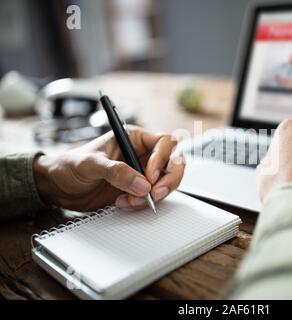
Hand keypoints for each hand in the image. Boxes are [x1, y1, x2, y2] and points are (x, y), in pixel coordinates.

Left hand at [33, 126, 184, 211]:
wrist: (59, 188)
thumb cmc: (71, 165)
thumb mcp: (91, 164)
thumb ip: (116, 172)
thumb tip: (142, 184)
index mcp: (134, 138)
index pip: (164, 143)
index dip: (162, 159)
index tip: (150, 176)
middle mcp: (143, 154)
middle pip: (174, 162)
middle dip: (169, 179)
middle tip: (155, 193)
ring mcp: (143, 173)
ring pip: (167, 181)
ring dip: (155, 194)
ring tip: (132, 200)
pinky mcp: (139, 190)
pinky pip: (153, 196)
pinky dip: (143, 203)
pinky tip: (124, 202)